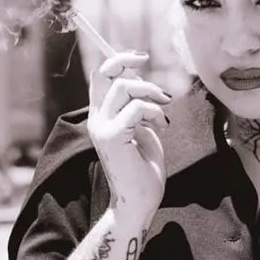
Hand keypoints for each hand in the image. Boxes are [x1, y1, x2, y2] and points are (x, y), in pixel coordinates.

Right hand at [87, 51, 170, 215]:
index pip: (101, 76)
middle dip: (132, 66)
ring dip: (151, 93)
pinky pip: (137, 108)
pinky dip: (155, 112)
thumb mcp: (142, 128)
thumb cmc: (144, 168)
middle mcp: (96, 119)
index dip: (119, 60)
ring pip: (124, 86)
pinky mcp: (112, 137)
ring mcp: (102, 127)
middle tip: (157, 84)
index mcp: (101, 116)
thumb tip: (142, 79)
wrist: (140, 201)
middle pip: (106, 73)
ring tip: (163, 113)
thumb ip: (137, 105)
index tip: (141, 58)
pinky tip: (161, 127)